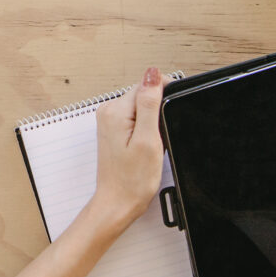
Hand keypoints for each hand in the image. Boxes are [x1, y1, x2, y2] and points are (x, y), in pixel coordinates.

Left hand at [81, 66, 168, 233]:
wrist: (118, 202)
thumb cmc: (132, 179)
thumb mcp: (147, 139)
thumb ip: (149, 103)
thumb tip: (153, 74)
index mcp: (115, 111)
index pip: (147, 84)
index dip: (165, 97)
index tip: (167, 119)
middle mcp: (108, 112)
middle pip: (144, 95)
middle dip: (158, 112)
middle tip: (157, 138)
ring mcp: (109, 121)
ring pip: (142, 107)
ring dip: (152, 122)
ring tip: (150, 144)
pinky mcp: (114, 130)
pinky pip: (136, 119)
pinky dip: (146, 130)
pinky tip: (145, 146)